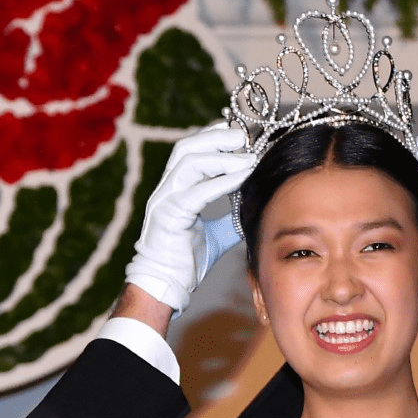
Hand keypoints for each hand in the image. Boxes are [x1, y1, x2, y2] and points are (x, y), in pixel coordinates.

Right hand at [125, 124, 255, 314]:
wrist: (164, 286)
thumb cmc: (185, 261)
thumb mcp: (214, 234)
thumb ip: (229, 218)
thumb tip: (253, 209)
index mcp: (174, 189)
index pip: (190, 151)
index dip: (213, 137)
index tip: (240, 132)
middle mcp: (166, 189)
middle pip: (186, 148)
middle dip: (216, 137)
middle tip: (245, 135)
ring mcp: (164, 200)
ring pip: (189, 163)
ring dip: (221, 155)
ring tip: (248, 155)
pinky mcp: (169, 215)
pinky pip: (197, 192)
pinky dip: (222, 182)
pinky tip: (242, 177)